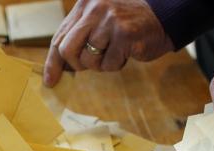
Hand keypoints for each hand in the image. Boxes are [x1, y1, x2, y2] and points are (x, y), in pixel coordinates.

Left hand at [44, 0, 172, 85]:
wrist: (164, 18)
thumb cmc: (127, 25)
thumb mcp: (98, 22)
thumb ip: (78, 37)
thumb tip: (57, 67)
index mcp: (84, 5)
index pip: (59, 37)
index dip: (52, 62)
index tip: (49, 81)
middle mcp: (94, 8)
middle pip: (67, 50)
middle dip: (77, 65)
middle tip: (91, 65)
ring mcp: (109, 20)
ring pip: (89, 60)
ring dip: (101, 64)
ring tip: (115, 51)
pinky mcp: (124, 34)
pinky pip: (109, 64)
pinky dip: (117, 64)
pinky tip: (127, 51)